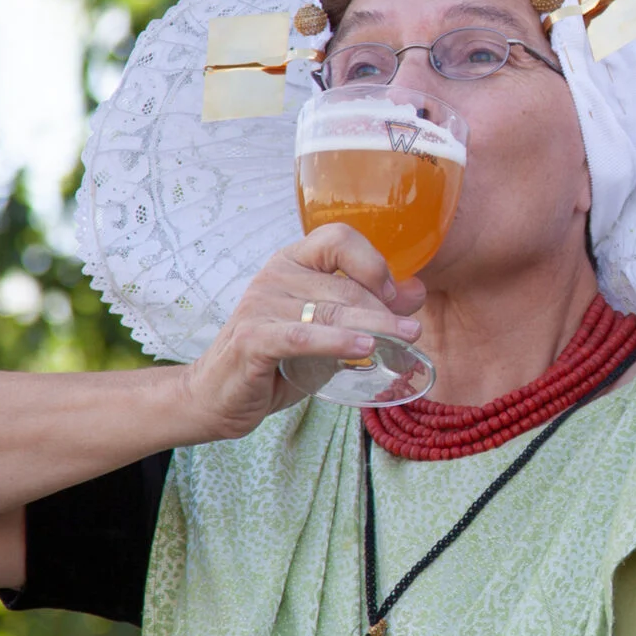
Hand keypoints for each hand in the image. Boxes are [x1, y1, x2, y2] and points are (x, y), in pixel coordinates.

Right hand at [178, 224, 426, 439]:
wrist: (218, 397)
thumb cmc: (279, 360)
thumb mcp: (329, 331)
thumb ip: (367, 312)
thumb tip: (416, 292)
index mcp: (294, 263)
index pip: (336, 238)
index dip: (370, 261)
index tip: (393, 292)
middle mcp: (275, 275)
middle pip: (342, 286)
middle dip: (382, 310)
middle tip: (412, 332)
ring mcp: (260, 304)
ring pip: (329, 313)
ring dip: (373, 327)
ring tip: (404, 338)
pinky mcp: (252, 339)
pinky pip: (302, 335)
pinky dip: (336, 341)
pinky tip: (364, 348)